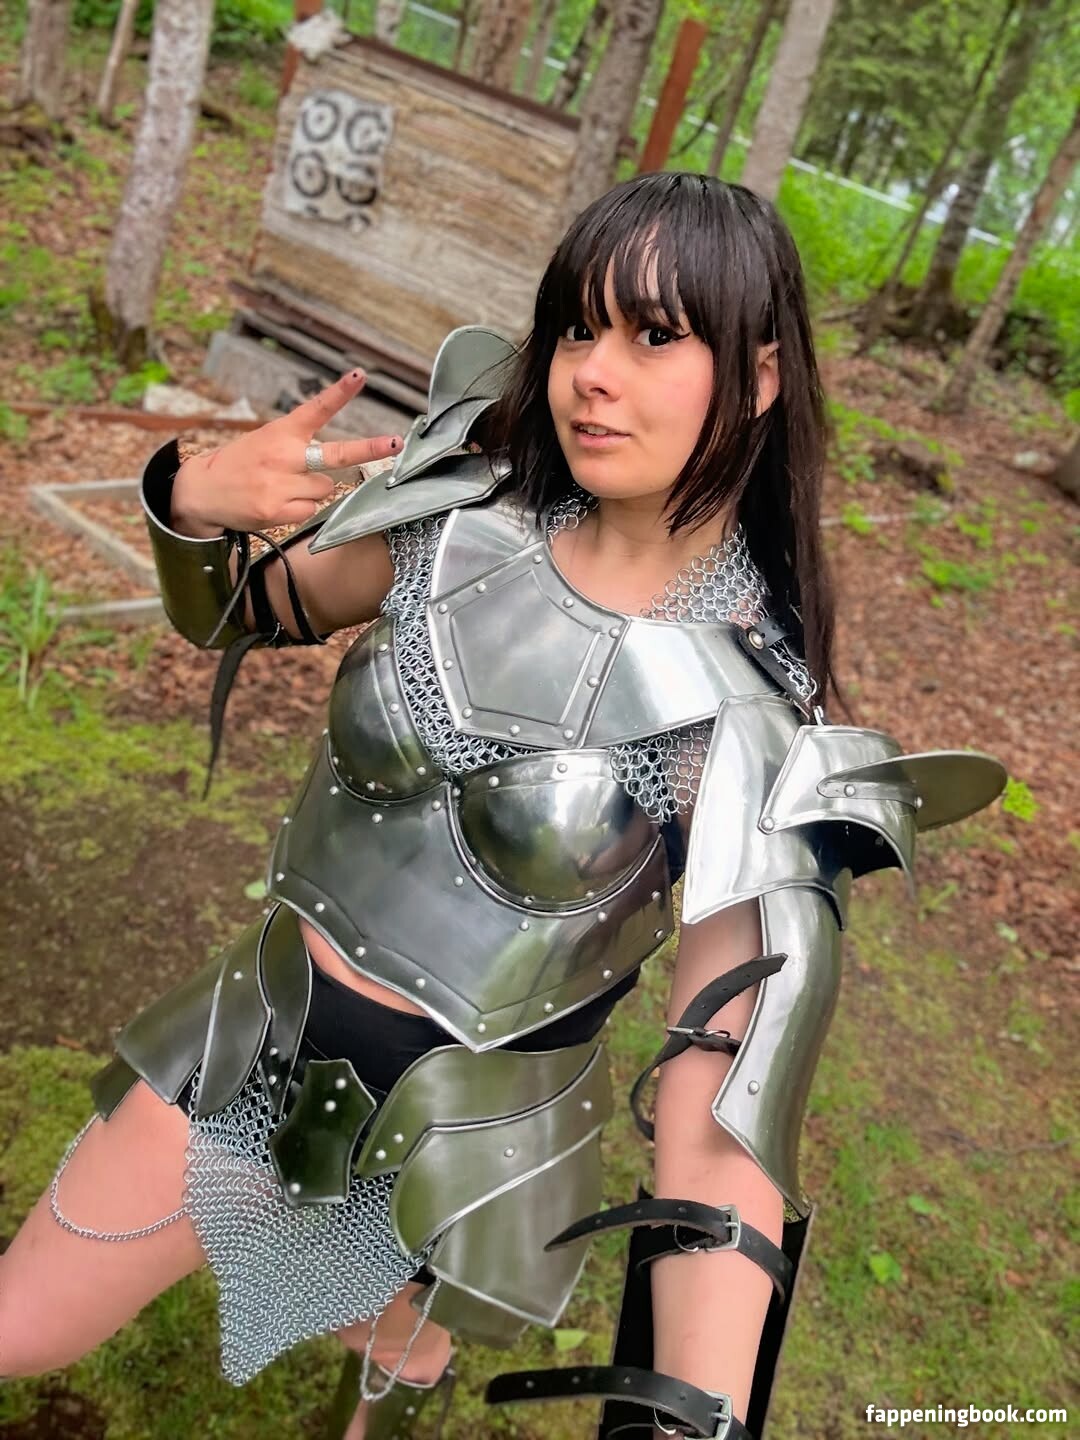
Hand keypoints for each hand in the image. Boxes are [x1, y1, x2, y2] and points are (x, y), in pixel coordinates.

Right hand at [170, 370, 402, 533]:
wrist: (202, 491)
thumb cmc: (240, 465)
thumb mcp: (264, 442)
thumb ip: (297, 448)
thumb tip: (332, 471)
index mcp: (281, 433)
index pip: (315, 409)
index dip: (339, 393)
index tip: (360, 376)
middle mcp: (284, 456)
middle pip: (337, 455)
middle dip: (369, 449)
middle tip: (395, 442)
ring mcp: (280, 484)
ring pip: (326, 489)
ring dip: (312, 490)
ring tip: (281, 487)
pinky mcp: (277, 509)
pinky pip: (310, 510)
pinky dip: (299, 508)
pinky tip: (276, 502)